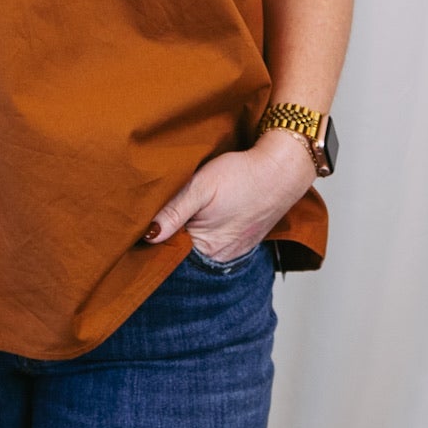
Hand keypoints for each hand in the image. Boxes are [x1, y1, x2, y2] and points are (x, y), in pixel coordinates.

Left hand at [145, 131, 316, 261]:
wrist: (282, 170)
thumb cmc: (242, 174)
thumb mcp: (201, 186)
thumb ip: (173, 212)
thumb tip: (149, 235)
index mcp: (206, 247)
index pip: (168, 250)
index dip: (154, 235)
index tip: (146, 219)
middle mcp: (219, 257)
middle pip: (182, 251)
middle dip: (170, 234)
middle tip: (164, 210)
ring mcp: (232, 252)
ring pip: (197, 247)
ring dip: (187, 233)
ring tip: (187, 210)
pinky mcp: (241, 244)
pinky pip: (214, 244)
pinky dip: (205, 232)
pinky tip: (205, 215)